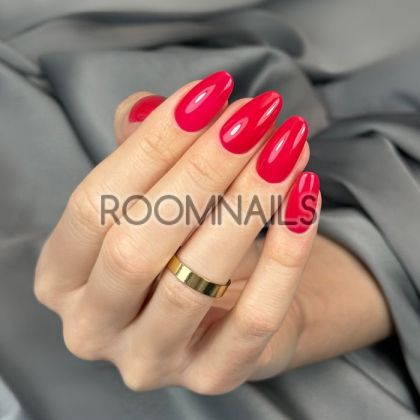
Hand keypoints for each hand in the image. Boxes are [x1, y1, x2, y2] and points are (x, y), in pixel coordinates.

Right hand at [34, 71, 319, 393]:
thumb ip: (138, 152)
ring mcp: (150, 360)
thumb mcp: (145, 198)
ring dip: (248, 200)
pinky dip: (286, 254)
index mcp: (63, 278)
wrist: (215, 308)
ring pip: (195, 281)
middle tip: (254, 115)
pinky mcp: (211, 376)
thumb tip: (148, 105)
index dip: (152, 143)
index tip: (210, 93)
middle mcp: (93, 326)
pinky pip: (254, 318)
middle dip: (203, 168)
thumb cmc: (172, 243)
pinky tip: (305, 196)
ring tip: (287, 146)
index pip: (93, 205)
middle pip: (138, 244)